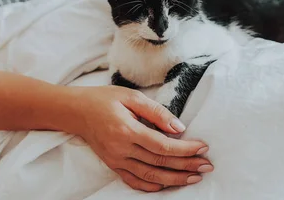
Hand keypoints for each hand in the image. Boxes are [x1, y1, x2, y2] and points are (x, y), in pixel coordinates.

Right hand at [73, 86, 211, 191]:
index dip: (186, 149)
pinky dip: (152, 186)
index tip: (203, 148)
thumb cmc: (105, 99)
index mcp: (127, 130)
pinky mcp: (113, 165)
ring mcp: (116, 161)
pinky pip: (134, 181)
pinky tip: (167, 184)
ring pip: (150, 176)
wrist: (76, 111)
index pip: (163, 146)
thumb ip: (157, 112)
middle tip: (207, 167)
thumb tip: (179, 128)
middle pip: (160, 163)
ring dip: (174, 179)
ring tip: (194, 178)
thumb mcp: (132, 97)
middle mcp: (122, 150)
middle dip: (187, 166)